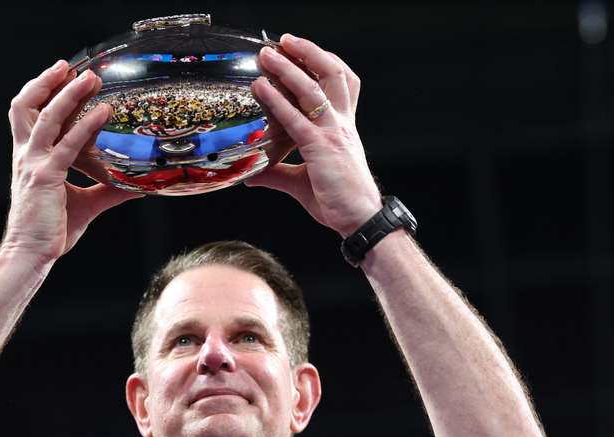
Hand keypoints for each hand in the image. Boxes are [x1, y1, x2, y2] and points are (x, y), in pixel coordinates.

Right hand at [3, 60, 141, 264]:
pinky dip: (86, 126)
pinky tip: (104, 113)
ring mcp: (33, 164)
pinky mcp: (46, 177)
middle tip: (71, 66)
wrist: (30, 254)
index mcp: (29, 158)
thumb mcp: (86, 204)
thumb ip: (108, 190)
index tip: (62, 75)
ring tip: (91, 78)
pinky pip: (67, 145)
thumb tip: (137, 185)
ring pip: (47, 117)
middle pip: (26, 106)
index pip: (28, 115)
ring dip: (69, 94)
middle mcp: (26, 155)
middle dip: (47, 82)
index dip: (41, 91)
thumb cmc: (51, 232)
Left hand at [247, 35, 381, 237]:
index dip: (323, 61)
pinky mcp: (321, 147)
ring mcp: (333, 133)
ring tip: (267, 55)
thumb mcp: (302, 182)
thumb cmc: (337, 202)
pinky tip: (261, 88)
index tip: (301, 50)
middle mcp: (341, 124)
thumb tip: (253, 174)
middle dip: (308, 52)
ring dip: (287, 68)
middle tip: (282, 41)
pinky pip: (296, 118)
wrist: (360, 218)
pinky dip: (277, 100)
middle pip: (332, 73)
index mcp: (343, 128)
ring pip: (312, 89)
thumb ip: (277, 173)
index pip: (342, 82)